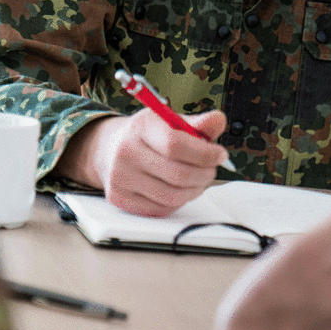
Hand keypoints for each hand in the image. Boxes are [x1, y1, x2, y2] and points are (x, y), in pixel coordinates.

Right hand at [51, 109, 228, 216]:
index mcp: (141, 126)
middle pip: (178, 174)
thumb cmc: (148, 136)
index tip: (220, 155)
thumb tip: (218, 120)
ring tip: (197, 180)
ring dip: (194, 191)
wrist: (110, 149)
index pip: (176, 144)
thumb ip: (197, 123)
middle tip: (211, 170)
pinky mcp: (119, 198)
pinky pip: (160, 209)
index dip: (205, 154)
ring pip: (172, 196)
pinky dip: (177, 202)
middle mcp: (126, 151)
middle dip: (204, 175)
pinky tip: (178, 190)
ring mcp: (120, 177)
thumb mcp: (170, 122)